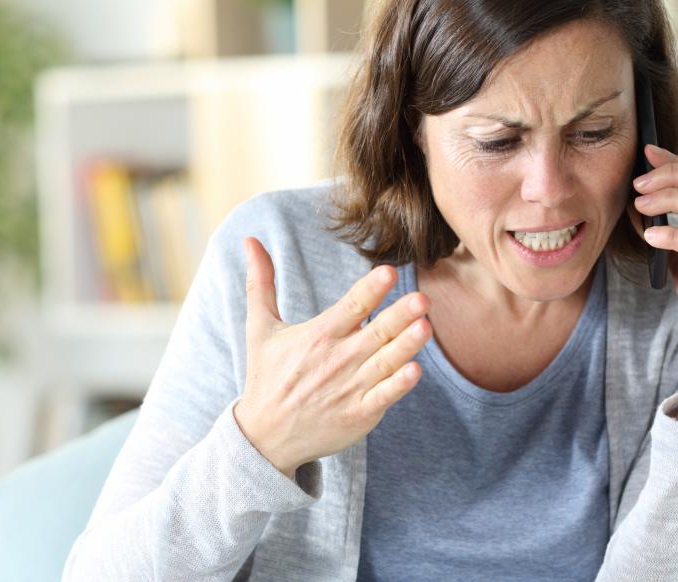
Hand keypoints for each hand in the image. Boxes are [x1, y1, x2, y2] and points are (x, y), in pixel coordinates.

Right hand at [233, 237, 431, 477]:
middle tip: (422, 299)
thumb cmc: (268, 376)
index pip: (350, 307)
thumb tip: (250, 240)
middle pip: (374, 333)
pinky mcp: (359, 414)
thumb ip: (261, 283)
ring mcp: (350, 389)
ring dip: (406, 345)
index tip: (389, 272)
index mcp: (318, 335)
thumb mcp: (260, 328)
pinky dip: (398, 385)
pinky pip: (383, 397)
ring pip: (385, 362)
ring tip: (426, 326)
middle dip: (399, 315)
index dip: (370, 289)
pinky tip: (416, 371)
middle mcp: (337, 360)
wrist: (265, 437)